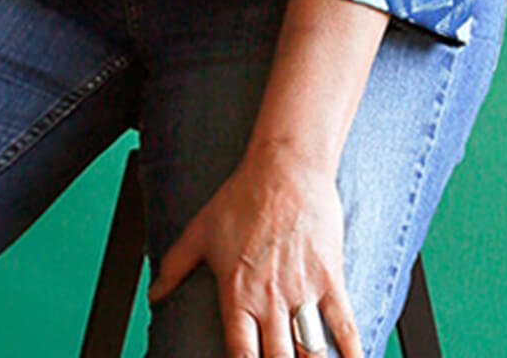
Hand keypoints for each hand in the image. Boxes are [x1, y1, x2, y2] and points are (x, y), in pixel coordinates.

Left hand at [145, 145, 362, 357]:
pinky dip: (352, 353)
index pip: (240, 355)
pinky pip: (344, 327)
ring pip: (311, 353)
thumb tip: (154, 296)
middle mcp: (269, 299)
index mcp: (237, 293)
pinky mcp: (330, 279)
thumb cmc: (241, 197)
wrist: (284, 168)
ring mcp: (302, 291)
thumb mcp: (199, 231)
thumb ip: (174, 267)